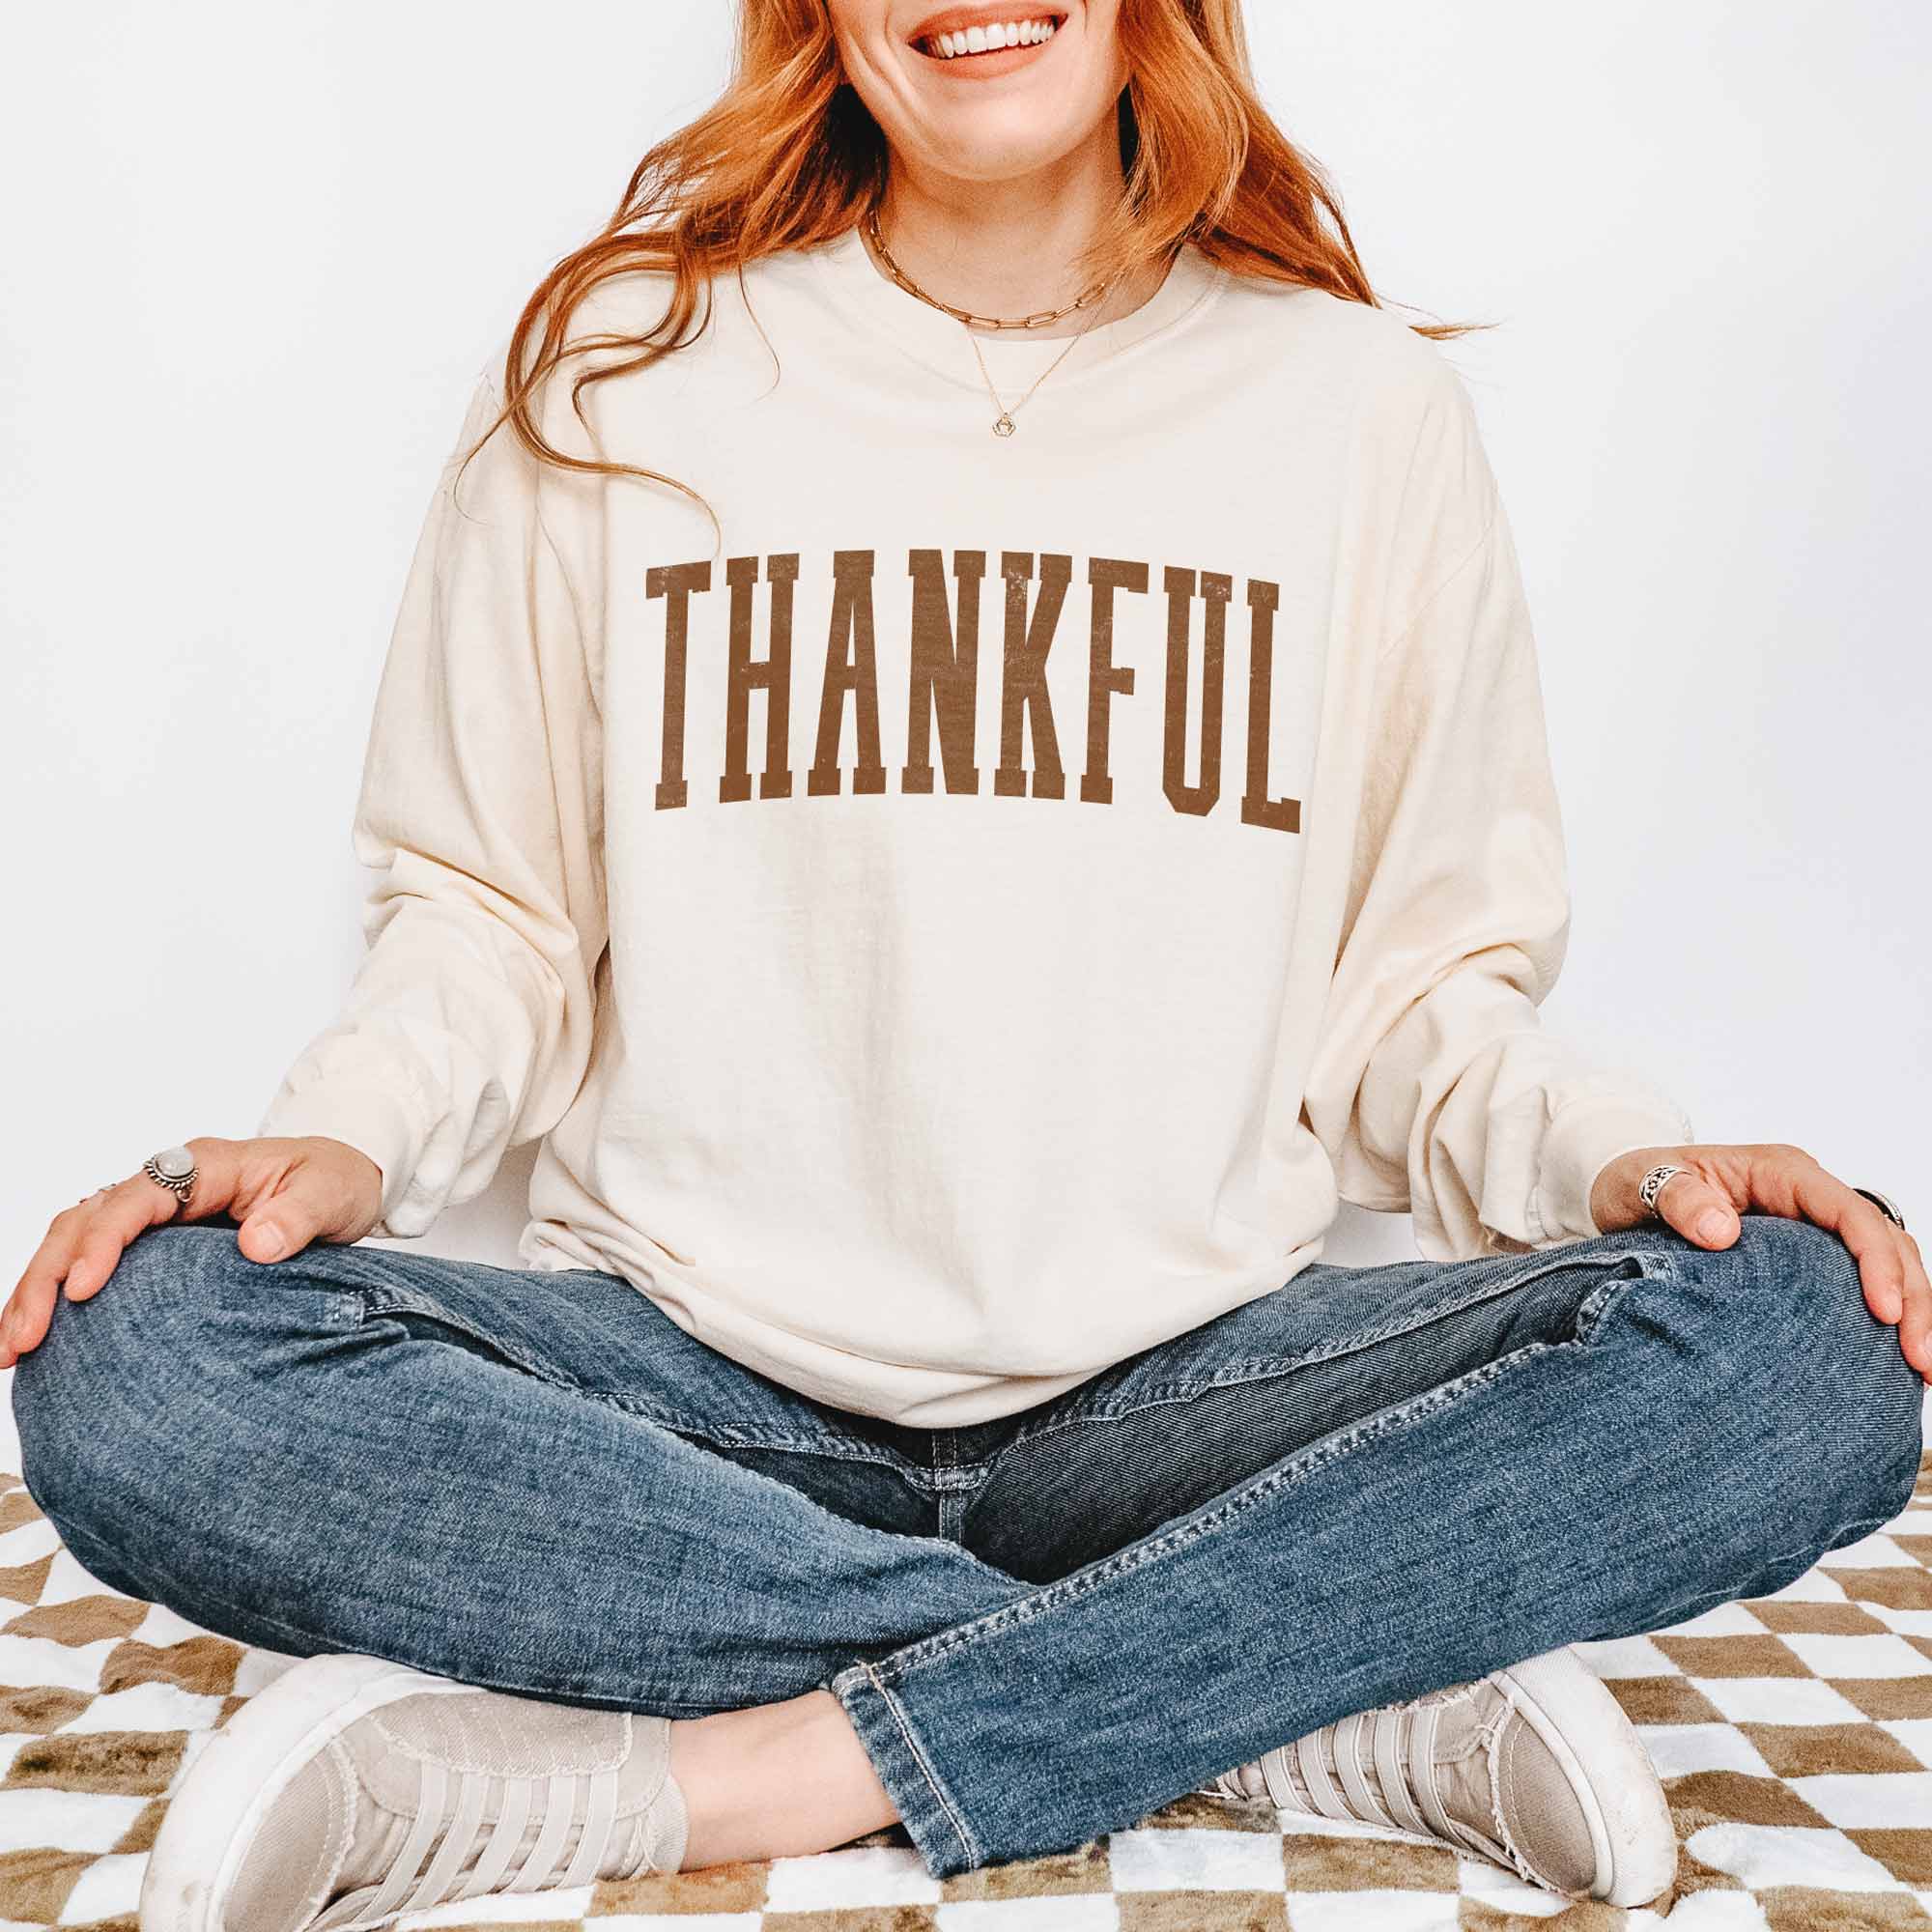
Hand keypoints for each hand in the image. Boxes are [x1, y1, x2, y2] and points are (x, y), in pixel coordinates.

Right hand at [2, 1135, 384, 1367]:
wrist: (345, 1181)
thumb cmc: (335, 1181)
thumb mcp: (331, 1194)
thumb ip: (299, 1216)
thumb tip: (257, 1244)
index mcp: (203, 1166)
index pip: (135, 1199)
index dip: (103, 1242)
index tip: (83, 1291)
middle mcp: (166, 1184)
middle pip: (84, 1221)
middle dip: (44, 1278)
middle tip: (22, 1339)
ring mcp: (154, 1214)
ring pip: (72, 1242)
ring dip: (35, 1292)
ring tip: (7, 1351)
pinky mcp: (152, 1245)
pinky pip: (90, 1263)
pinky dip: (57, 1299)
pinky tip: (38, 1345)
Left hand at [1590, 1142, 1930, 1382]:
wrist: (1623, 1187)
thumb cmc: (1637, 1179)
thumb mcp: (1643, 1182)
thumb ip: (1677, 1198)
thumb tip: (1722, 1231)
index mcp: (1782, 1173)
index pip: (1850, 1214)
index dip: (1875, 1261)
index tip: (1883, 1312)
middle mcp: (1808, 1197)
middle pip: (1886, 1241)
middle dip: (1914, 1298)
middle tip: (1922, 1358)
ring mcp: (1813, 1228)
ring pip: (1888, 1264)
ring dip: (1914, 1312)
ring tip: (1926, 1369)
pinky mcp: (1809, 1259)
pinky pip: (1860, 1283)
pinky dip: (1887, 1316)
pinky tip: (1896, 1362)